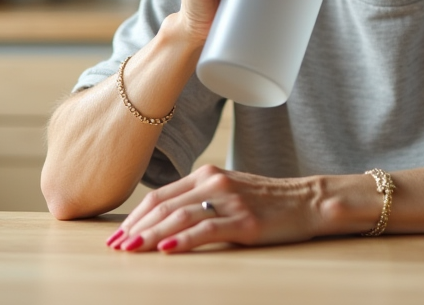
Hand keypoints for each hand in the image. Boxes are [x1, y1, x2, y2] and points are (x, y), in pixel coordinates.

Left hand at [108, 165, 322, 252]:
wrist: (308, 200)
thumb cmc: (267, 200)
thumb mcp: (229, 191)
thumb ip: (199, 198)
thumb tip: (163, 219)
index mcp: (206, 174)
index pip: (160, 195)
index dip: (135, 216)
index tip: (116, 235)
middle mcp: (214, 183)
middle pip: (164, 206)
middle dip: (135, 228)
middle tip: (115, 248)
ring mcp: (229, 201)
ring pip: (179, 217)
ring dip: (150, 235)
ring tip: (131, 250)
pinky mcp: (245, 221)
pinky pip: (206, 230)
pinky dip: (182, 241)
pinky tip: (165, 250)